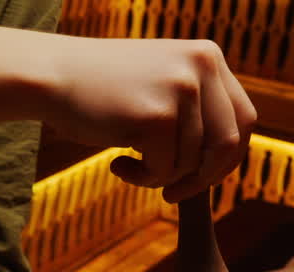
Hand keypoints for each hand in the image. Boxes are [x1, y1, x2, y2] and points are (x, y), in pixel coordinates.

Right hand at [42, 38, 255, 202]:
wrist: (50, 76)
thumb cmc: (99, 89)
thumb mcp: (158, 85)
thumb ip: (195, 108)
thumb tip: (226, 161)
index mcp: (208, 56)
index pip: (244, 119)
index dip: (226, 158)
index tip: (200, 177)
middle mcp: (202, 67)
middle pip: (230, 143)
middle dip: (205, 178)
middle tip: (173, 193)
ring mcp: (182, 89)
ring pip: (192, 162)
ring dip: (160, 177)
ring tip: (126, 164)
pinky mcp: (158, 116)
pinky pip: (165, 170)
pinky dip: (142, 178)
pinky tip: (116, 164)